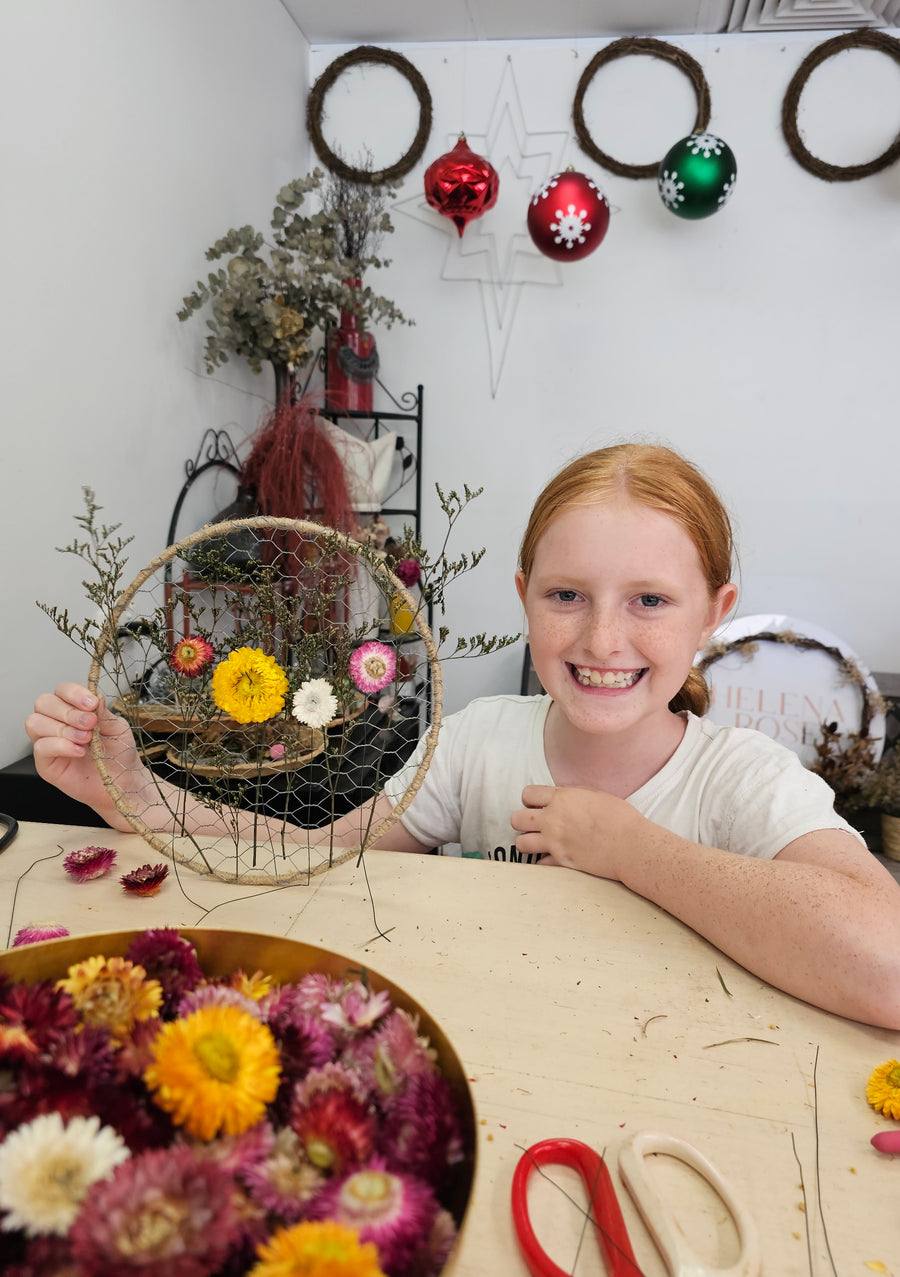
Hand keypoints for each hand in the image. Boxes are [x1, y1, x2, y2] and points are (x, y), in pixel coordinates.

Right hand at [26, 683, 149, 831]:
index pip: (61, 690)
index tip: (91, 704)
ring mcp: (49, 742)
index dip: (74, 693)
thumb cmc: (119, 755)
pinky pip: (40, 747)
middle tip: (90, 724)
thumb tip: (94, 695)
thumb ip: (103, 712)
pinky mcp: (45, 763)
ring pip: (35, 722)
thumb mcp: (117, 728)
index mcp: (74, 710)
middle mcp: (57, 723)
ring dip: (63, 729)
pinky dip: (60, 746)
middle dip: (68, 712)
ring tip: (86, 739)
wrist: (123, 783)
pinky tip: (79, 751)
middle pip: (43, 703)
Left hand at [510, 785, 645, 878]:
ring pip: (521, 843)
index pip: (528, 794)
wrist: (631, 846)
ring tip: (538, 842)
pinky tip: (553, 858)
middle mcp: (553, 819)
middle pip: (516, 819)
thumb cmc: (620, 818)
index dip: (530, 800)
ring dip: (528, 842)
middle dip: (523, 821)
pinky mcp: (561, 861)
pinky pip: (540, 864)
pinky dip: (544, 862)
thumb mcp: (596, 796)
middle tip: (535, 824)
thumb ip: (573, 796)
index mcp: (562, 799)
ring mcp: (555, 842)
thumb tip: (563, 797)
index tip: (538, 805)